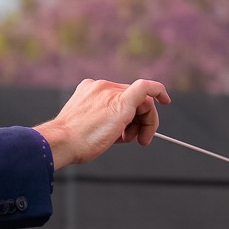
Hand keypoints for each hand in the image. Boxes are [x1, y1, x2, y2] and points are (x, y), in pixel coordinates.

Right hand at [35, 78, 169, 169]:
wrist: (62, 142)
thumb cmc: (71, 142)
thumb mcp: (86, 127)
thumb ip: (105, 122)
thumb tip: (124, 131)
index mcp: (89, 90)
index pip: (118, 98)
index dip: (129, 114)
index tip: (131, 127)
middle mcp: (101, 86)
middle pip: (133, 100)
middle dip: (140, 121)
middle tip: (138, 140)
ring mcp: (111, 92)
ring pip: (142, 101)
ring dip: (146, 122)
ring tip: (135, 140)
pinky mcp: (122, 101)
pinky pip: (146, 88)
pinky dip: (159, 90)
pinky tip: (166, 100)